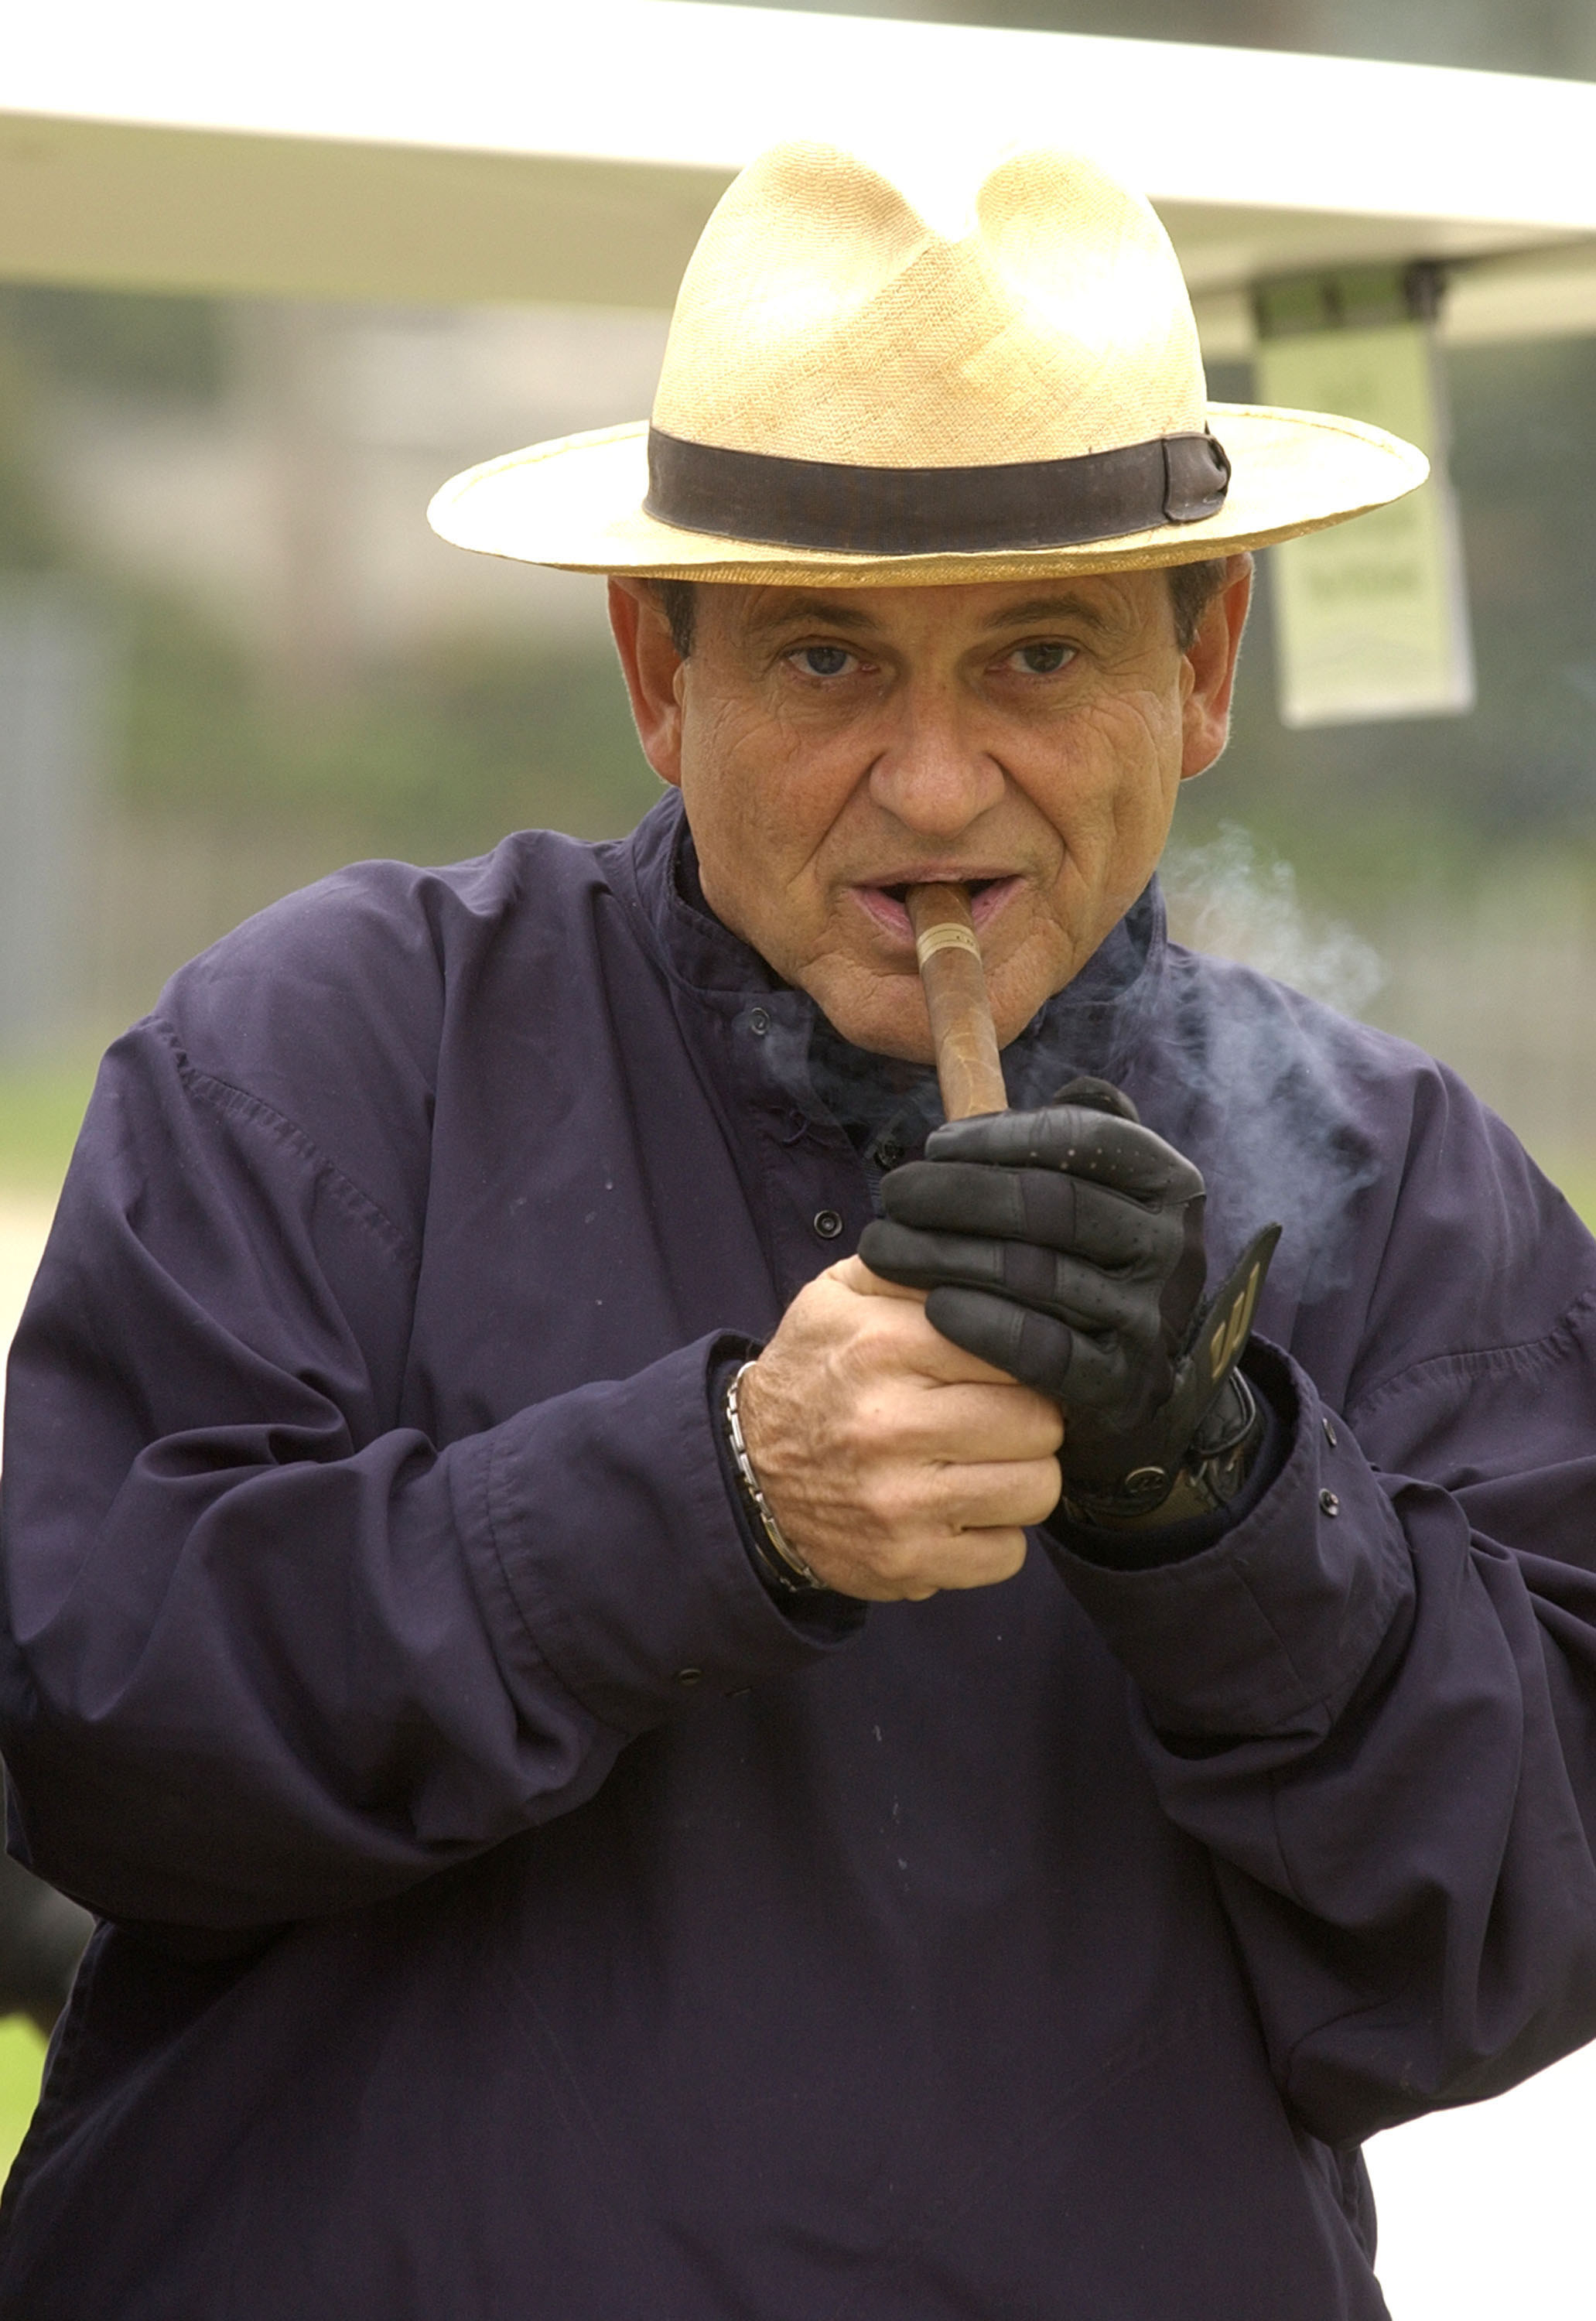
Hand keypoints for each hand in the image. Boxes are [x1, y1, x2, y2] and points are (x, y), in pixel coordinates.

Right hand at [736, 1256, 1063, 1600]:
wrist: (749, 1474)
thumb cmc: (815, 1374)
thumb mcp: (840, 1296)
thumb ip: (914, 1267)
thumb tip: (996, 1257)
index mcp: (882, 1347)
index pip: (1018, 1348)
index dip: (1027, 1356)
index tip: (1009, 1366)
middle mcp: (890, 1425)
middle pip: (1041, 1421)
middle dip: (1032, 1417)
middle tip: (1000, 1415)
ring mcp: (899, 1503)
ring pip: (1038, 1489)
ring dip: (1022, 1477)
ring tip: (986, 1462)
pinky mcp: (907, 1563)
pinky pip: (1009, 1555)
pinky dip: (995, 1535)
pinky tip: (963, 1509)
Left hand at [858, 1079, 1275, 1518]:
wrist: (1128, 1374)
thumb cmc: (1088, 1259)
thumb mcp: (1101, 1185)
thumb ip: (1077, 1132)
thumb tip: (1042, 1098)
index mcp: (1168, 1183)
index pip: (1083, 1140)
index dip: (1000, 1138)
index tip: (935, 1145)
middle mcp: (1172, 1247)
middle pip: (1051, 1205)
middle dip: (956, 1194)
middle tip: (891, 1193)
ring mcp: (1151, 1319)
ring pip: (1035, 1274)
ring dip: (944, 1257)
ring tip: (883, 1247)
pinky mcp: (1122, 1384)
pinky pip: (1043, 1350)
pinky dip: (981, 1325)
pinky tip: (933, 1307)